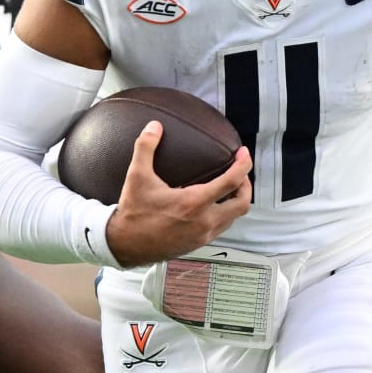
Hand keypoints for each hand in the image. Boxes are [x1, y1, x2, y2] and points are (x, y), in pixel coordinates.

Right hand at [105, 121, 252, 266]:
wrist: (125, 246)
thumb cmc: (133, 214)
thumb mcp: (137, 177)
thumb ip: (145, 147)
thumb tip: (154, 126)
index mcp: (194, 202)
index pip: (231, 182)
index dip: (243, 165)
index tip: (243, 154)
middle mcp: (204, 221)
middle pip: (242, 204)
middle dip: (246, 186)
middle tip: (240, 173)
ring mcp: (203, 235)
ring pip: (233, 218)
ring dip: (235, 201)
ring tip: (229, 187)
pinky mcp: (198, 244)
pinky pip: (221, 228)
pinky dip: (224, 214)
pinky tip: (212, 206)